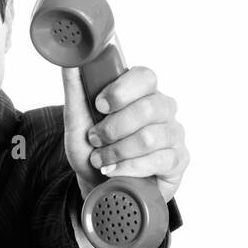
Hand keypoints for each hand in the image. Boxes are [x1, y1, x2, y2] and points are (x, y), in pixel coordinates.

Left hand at [62, 65, 188, 202]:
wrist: (97, 186)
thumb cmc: (92, 150)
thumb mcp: (77, 120)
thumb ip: (75, 89)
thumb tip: (70, 60)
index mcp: (141, 93)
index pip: (145, 77)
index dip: (121, 91)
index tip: (99, 106)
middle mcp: (163, 109)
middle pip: (149, 108)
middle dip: (114, 128)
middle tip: (95, 139)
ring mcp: (173, 134)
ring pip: (150, 137)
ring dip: (117, 151)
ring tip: (101, 160)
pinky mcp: (178, 160)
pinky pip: (158, 160)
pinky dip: (129, 168)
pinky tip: (115, 171)